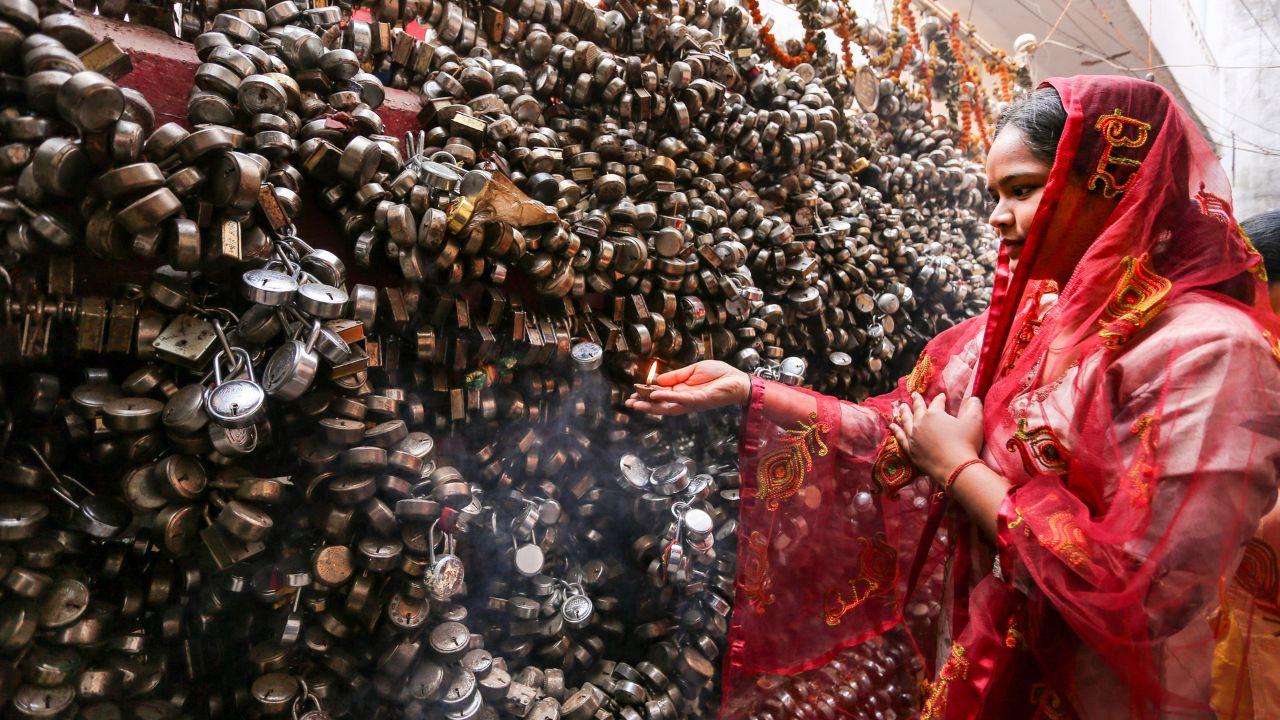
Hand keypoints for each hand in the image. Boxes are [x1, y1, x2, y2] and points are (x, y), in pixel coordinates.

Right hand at [623, 360, 750, 415]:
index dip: (648, 394)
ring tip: (636, 403)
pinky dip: (666, 397)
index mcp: (683, 391)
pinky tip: (655, 395)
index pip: (662, 394)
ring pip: (667, 406)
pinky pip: (679, 399)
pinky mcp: (698, 400)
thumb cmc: (719, 374)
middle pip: (661, 404)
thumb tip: (658, 380)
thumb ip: (676, 376)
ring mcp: (690, 401)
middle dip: (645, 404)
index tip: (634, 392)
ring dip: (651, 405)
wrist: (737, 380)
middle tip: (629, 403)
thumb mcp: (693, 370)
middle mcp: (685, 399)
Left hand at [888, 393, 984, 482]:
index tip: (941, 396)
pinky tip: (892, 426)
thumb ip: (974, 405)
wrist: (956, 468)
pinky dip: (896, 430)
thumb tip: (973, 397)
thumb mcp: (975, 420)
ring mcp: (913, 437)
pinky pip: (900, 437)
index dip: (940, 399)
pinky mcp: (911, 450)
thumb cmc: (966, 443)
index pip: (937, 403)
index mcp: (934, 414)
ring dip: (903, 413)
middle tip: (913, 394)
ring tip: (900, 407)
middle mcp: (920, 423)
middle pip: (917, 409)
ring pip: (906, 421)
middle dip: (916, 401)